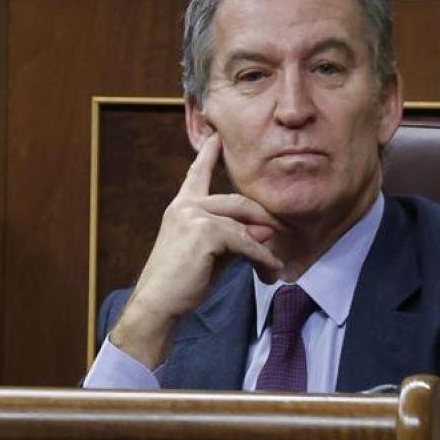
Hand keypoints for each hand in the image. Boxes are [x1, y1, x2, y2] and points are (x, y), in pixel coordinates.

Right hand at [108, 134, 283, 368]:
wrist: (158, 304)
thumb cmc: (180, 283)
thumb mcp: (210, 254)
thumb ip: (234, 236)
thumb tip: (266, 230)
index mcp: (181, 207)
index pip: (197, 174)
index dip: (209, 155)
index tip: (217, 136)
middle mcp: (186, 206)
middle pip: (238, 201)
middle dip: (263, 217)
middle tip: (282, 232)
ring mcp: (194, 217)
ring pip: (244, 225)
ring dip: (263, 248)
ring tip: (272, 266)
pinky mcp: (206, 234)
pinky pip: (245, 243)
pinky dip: (262, 258)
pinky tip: (270, 270)